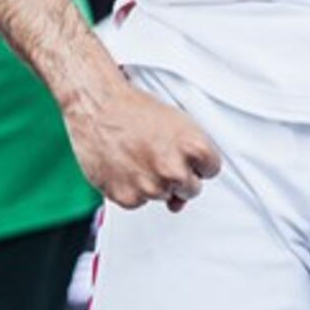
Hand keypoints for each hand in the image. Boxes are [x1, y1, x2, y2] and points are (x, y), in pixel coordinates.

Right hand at [65, 81, 222, 211]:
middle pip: (191, 189)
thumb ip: (189, 156)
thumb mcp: (175, 123)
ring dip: (154, 184)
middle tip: (159, 157)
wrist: (98, 108)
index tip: (183, 154)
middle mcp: (175, 170)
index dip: (196, 162)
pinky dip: (132, 189)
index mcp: (194, 148)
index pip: (212, 170)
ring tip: (138, 157)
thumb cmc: (133, 110)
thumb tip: (182, 194)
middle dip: (180, 178)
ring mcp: (152, 187)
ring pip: (165, 197)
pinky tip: (125, 166)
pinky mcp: (129, 198)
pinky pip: (139, 202)